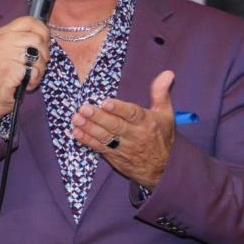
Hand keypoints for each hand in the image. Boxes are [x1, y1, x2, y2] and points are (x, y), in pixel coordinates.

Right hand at [0, 16, 49, 121]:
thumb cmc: (6, 72)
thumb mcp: (12, 49)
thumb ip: (26, 39)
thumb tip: (46, 33)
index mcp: (3, 33)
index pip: (29, 21)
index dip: (42, 30)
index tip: (45, 41)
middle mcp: (1, 41)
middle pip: (37, 39)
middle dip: (44, 54)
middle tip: (36, 65)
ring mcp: (3, 54)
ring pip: (38, 54)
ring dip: (40, 68)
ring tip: (30, 75)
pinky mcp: (9, 69)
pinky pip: (34, 70)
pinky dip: (35, 79)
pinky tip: (26, 83)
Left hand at [71, 70, 174, 189]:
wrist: (161, 170)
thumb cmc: (161, 137)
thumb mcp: (166, 115)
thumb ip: (161, 93)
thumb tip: (167, 73)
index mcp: (146, 123)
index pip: (133, 114)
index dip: (119, 109)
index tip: (106, 102)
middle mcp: (134, 135)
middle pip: (115, 126)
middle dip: (98, 117)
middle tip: (84, 108)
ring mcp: (123, 147)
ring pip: (105, 137)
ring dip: (89, 128)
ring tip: (76, 118)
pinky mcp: (114, 156)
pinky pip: (99, 148)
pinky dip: (87, 140)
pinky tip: (76, 132)